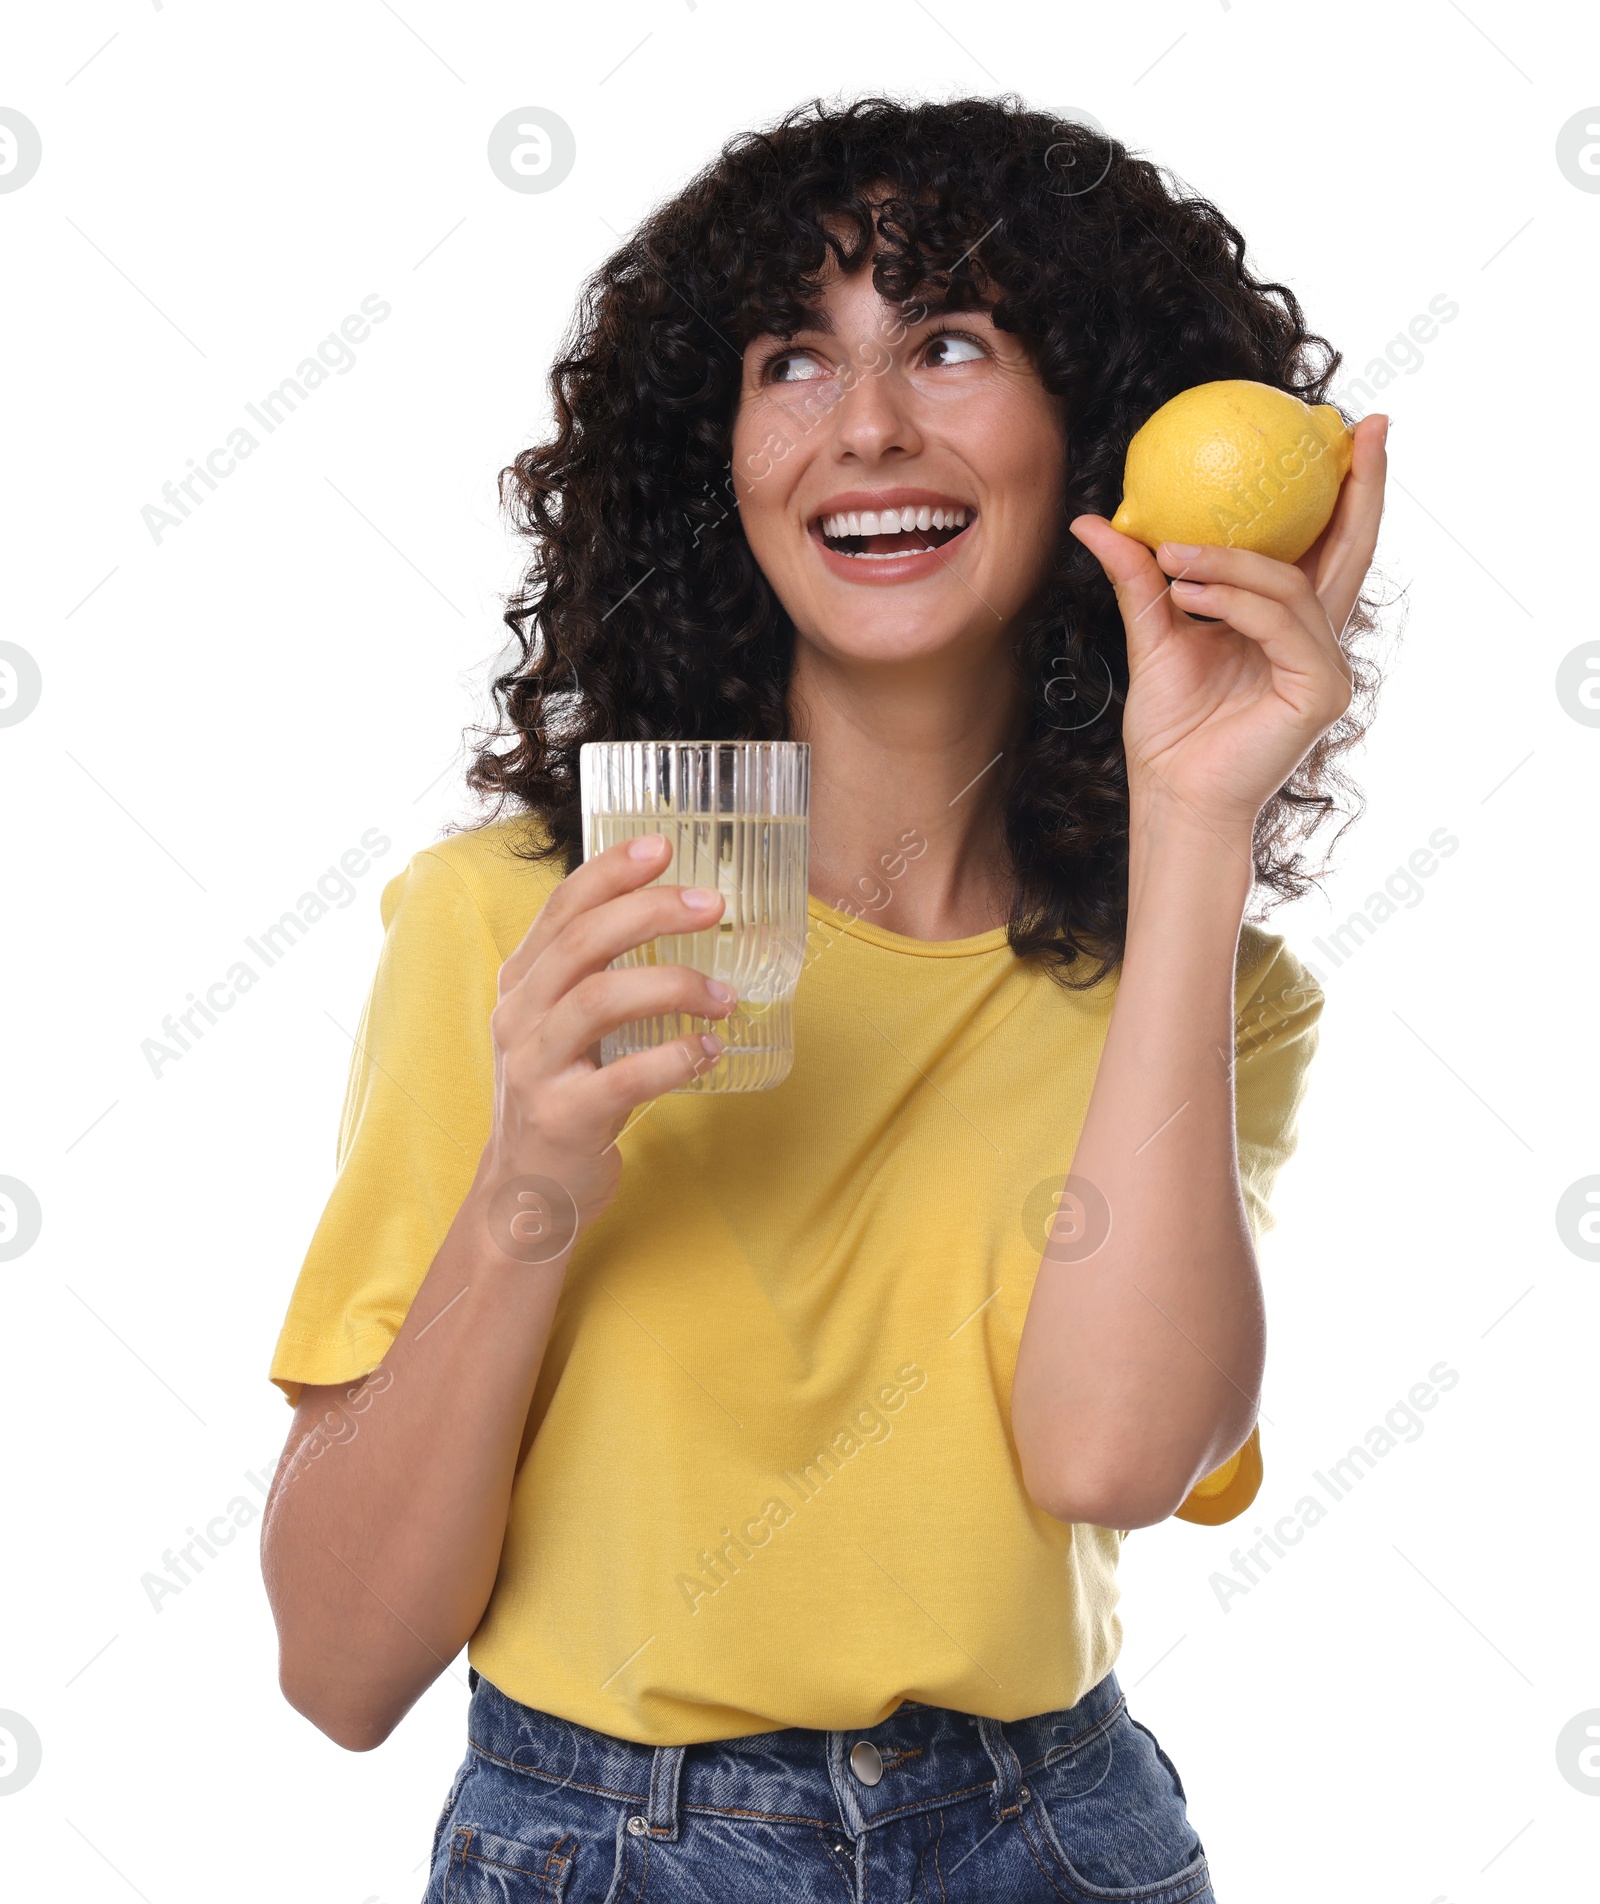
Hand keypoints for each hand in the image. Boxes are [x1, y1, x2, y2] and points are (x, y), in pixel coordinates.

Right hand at [478, 834, 735, 1246]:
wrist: (525, 1194)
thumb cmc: (561, 1095)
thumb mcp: (560, 1025)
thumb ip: (595, 974)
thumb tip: (671, 911)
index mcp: (521, 983)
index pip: (560, 908)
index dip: (611, 871)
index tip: (663, 845)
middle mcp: (520, 1017)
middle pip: (581, 942)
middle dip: (651, 912)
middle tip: (711, 905)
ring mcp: (536, 1068)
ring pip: (599, 1000)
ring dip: (673, 984)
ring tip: (726, 995)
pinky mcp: (565, 1118)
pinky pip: (625, 1077)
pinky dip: (676, 1058)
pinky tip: (711, 1049)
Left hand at [1069, 412, 1387, 839]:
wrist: (1172, 796)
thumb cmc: (1170, 730)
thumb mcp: (1153, 635)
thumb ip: (1139, 578)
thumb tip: (1096, 519)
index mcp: (1289, 625)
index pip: (1325, 546)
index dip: (1344, 490)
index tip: (1342, 430)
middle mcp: (1318, 640)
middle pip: (1352, 548)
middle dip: (1362, 485)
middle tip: (1360, 426)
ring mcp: (1326, 666)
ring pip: (1290, 583)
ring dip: (1230, 560)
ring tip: (1174, 553)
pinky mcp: (1321, 690)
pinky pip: (1279, 622)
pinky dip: (1232, 601)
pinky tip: (1188, 591)